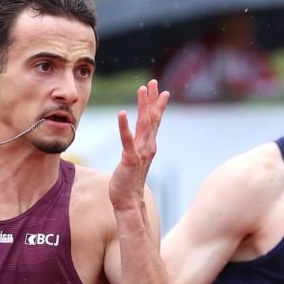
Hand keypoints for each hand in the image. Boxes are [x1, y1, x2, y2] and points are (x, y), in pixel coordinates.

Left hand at [112, 79, 167, 211]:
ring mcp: (140, 153)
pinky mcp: (130, 159)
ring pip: (144, 125)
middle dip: (152, 99)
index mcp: (149, 146)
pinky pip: (127, 140)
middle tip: (153, 82)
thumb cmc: (129, 182)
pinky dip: (125, 126)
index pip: (154, 122)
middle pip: (152, 119)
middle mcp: (148, 147)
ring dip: (143, 106)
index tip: (161, 90)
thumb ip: (137, 149)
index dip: (157, 105)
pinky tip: (123, 113)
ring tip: (142, 90)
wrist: (129, 201)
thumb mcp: (135, 160)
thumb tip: (139, 143)